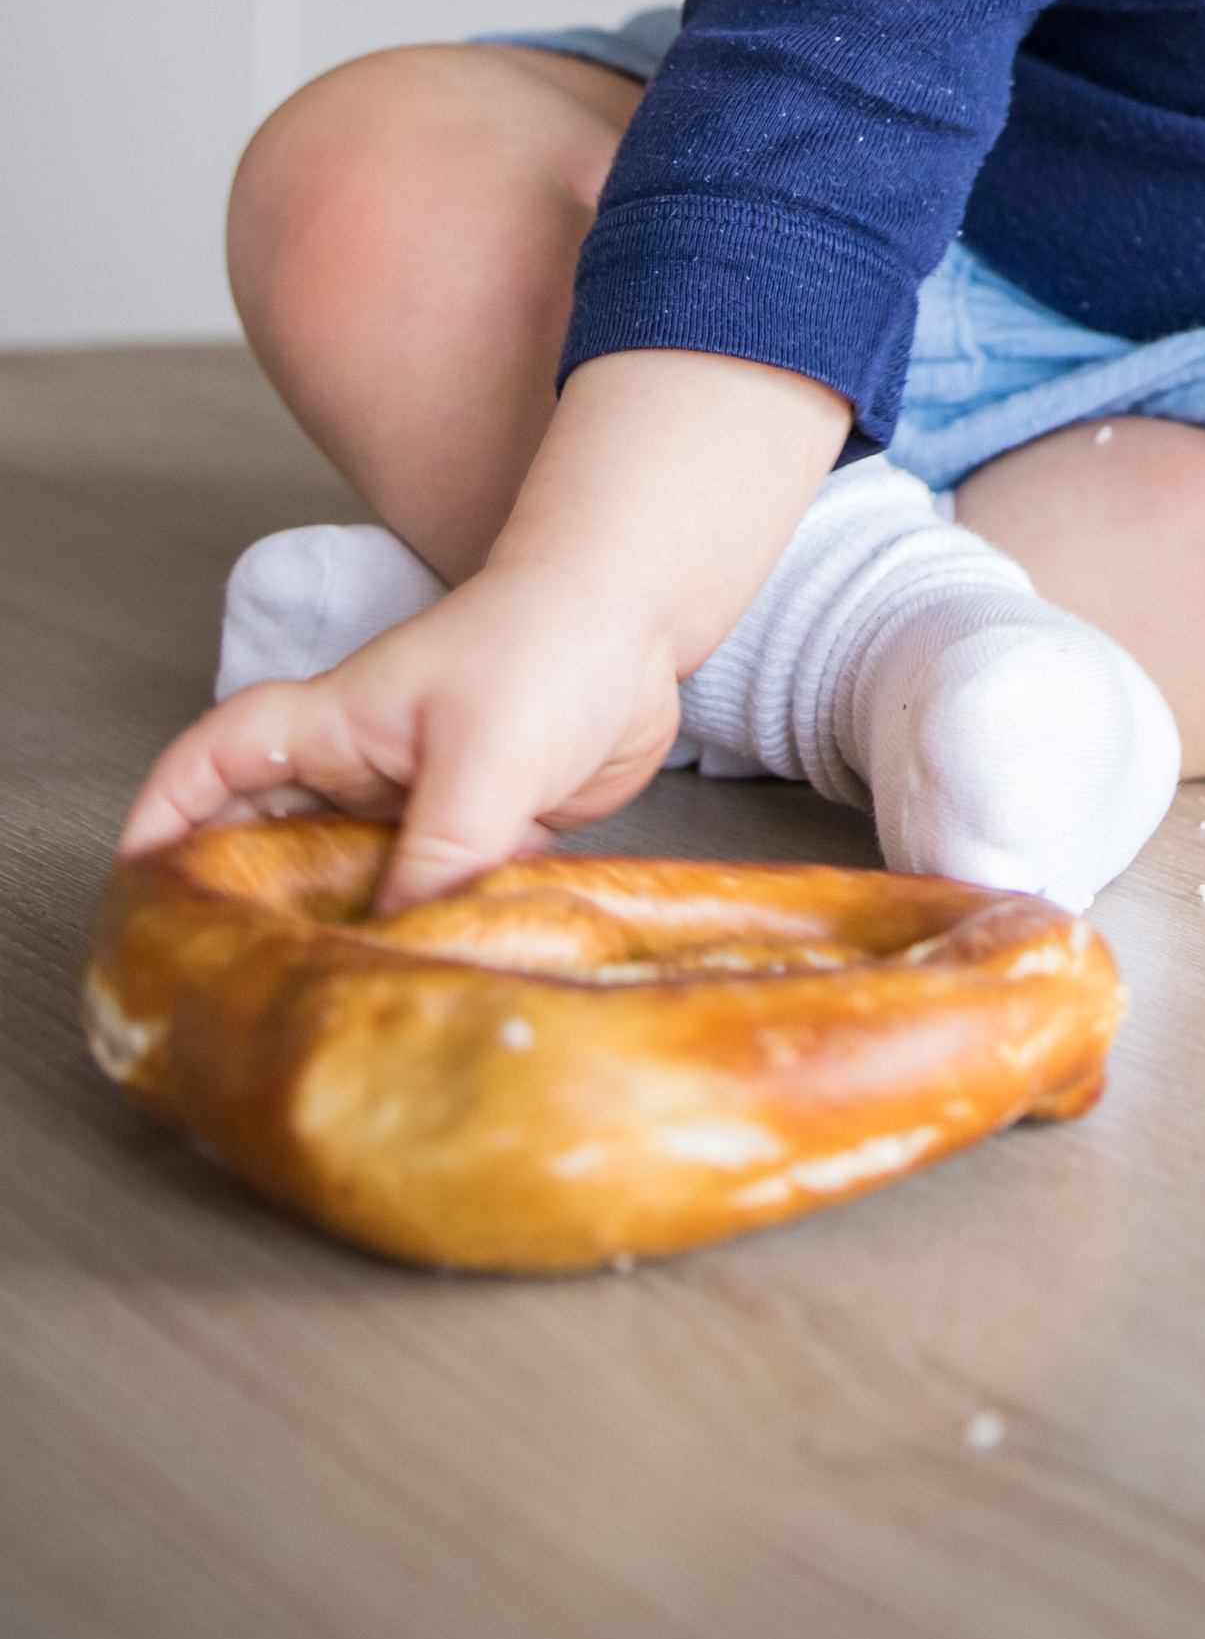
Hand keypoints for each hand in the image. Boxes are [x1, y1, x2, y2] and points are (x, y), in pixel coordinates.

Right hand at [118, 345, 850, 915]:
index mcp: (330, 730)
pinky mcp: (477, 835)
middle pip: (268, 847)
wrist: (636, 626)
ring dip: (342, 936)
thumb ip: (441, 856)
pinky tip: (426, 985)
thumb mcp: (483, 755)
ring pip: (352, 886)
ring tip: (321, 1012)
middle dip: (242, 908)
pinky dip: (425, 938)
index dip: (161, 820)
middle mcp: (361, 773)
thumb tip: (397, 951)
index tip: (133, 888)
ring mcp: (418, 806)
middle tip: (223, 988)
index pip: (211, 766)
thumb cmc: (543, 643)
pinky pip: (430, 902)